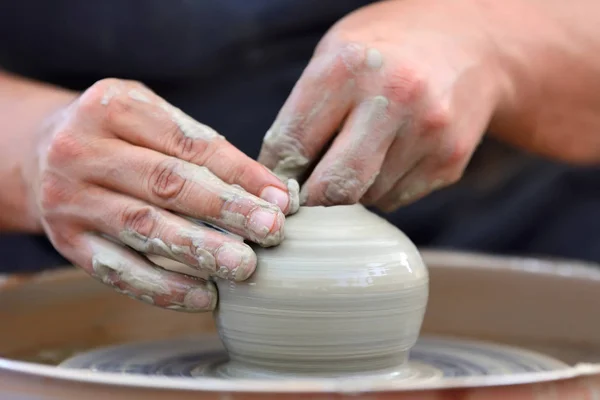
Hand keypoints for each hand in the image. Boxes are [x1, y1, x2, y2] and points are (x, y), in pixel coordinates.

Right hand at [23, 78, 297, 311]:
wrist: (42, 152)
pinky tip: (204, 295)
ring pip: (143, 229)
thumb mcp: (150, 116)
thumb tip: (271, 193)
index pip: (188, 143)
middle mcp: (83, 151)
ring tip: (243, 266)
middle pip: (165, 184)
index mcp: (112, 108)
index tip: (280, 199)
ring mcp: (70, 199)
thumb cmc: (117, 133)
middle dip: (224, 210)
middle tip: (270, 232)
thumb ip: (201, 145)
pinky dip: (164, 287)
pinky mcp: (67, 242)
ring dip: (199, 251)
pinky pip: (119, 270)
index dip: (239, 172)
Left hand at [259, 0, 506, 209]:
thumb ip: (304, 113)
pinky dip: (381, 188)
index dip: (276, 173)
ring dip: (352, 189)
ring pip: (365, 198)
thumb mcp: (335, 57)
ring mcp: (428, 132)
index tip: (277, 183)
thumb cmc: (385, 52)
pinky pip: (395, 199)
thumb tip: (278, 180)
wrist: (469, 45)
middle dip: (314, 198)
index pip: (291, 145)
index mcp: (349, 67)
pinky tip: (390, 155)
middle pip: (334, 187)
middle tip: (309, 191)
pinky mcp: (449, 160)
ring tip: (361, 153)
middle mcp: (392, 98)